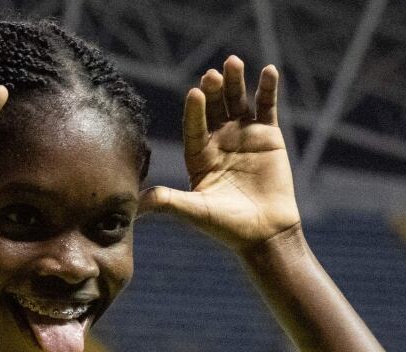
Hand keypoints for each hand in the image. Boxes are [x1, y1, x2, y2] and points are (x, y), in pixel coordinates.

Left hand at [140, 57, 298, 252]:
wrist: (265, 234)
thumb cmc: (227, 227)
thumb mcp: (195, 212)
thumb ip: (168, 202)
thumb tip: (136, 206)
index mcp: (198, 154)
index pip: (193, 126)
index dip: (194, 111)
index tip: (194, 94)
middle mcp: (217, 140)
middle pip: (213, 108)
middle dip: (212, 91)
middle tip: (212, 75)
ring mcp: (242, 135)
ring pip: (237, 101)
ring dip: (235, 82)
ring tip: (233, 62)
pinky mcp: (268, 136)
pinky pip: (267, 106)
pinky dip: (268, 89)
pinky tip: (269, 71)